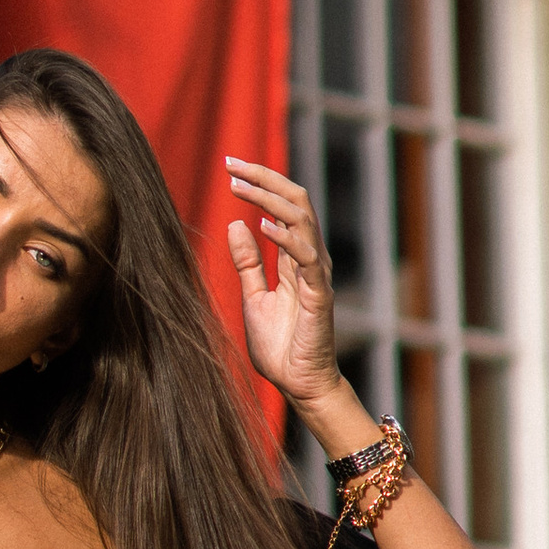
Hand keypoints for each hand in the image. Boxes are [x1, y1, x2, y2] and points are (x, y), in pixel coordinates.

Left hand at [224, 158, 349, 424]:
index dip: (260, 183)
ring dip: (270, 198)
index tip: (231, 168)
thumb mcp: (254, 296)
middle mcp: (310, 258)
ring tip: (240, 186)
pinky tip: (261, 224)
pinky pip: (306, 257)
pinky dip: (285, 237)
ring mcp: (316, 274)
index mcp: (295, 257)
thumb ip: (248, 262)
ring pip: (302, 219)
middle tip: (232, 164)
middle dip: (265, 178)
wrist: (299, 384)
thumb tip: (235, 225)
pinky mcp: (318, 295)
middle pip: (295, 201)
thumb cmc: (281, 346)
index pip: (283, 205)